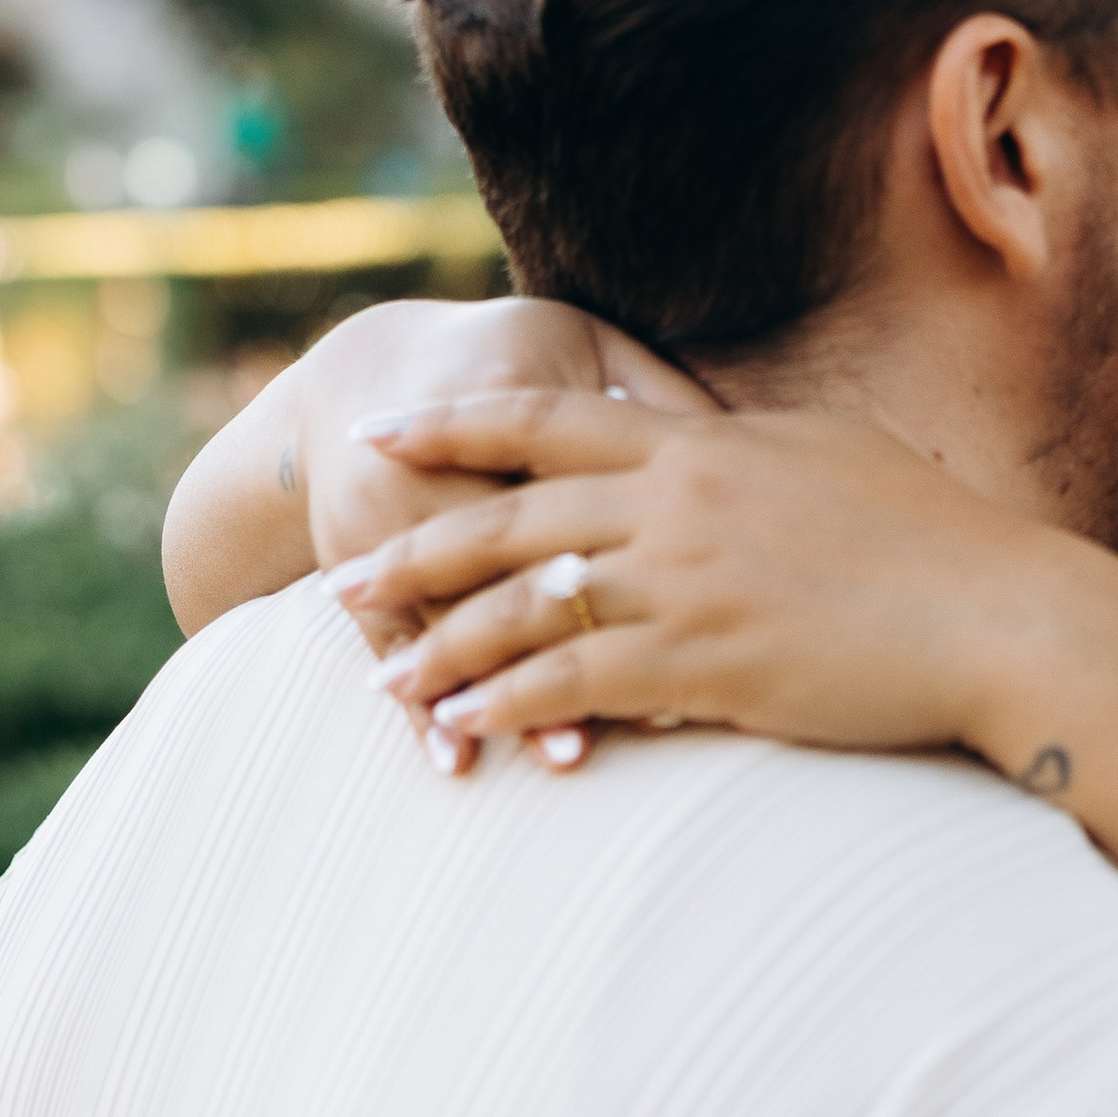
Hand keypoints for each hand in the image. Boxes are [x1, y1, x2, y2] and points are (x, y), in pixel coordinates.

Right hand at [266, 310, 705, 763]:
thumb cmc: (514, 358)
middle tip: (660, 710)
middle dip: (576, 640)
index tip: (713, 615)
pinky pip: (390, 644)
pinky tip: (458, 763)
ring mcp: (383, 517)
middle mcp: (434, 458)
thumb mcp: (588, 354)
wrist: (370, 365)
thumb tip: (763, 442)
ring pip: (450, 617)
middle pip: (512, 562)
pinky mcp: (354, 559)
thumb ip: (668, 398)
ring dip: (506, 693)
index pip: (582, 482)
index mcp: (508, 391)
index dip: (644, 547)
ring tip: (566, 758)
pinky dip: (422, 711)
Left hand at [327, 393, 1073, 767]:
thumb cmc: (939, 544)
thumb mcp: (832, 460)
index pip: (545, 417)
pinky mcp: (703, 662)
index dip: (454, 429)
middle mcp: (674, 500)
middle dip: (412, 549)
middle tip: (342, 580)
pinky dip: (507, 707)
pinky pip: (573, 683)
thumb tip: (717, 441)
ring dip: (441, 644)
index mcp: (700, 444)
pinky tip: (465, 731)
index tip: (385, 435)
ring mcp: (684, 582)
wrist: (1002, 614)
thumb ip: (750, 453)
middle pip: (506, 516)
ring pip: (523, 607)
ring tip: (384, 678)